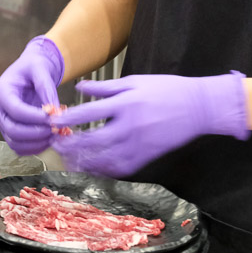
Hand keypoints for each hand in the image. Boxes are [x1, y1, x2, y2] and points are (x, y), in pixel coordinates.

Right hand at [0, 36, 64, 154]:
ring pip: (15, 142)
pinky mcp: (9, 131)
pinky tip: (50, 139)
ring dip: (37, 143)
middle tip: (57, 129)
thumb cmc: (34, 66)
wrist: (31, 71)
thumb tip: (54, 111)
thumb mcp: (41, 68)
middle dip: (37, 133)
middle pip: (12, 130)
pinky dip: (35, 147)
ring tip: (56, 134)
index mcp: (0, 91)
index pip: (15, 110)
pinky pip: (19, 147)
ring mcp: (1, 122)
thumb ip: (46, 88)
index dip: (35, 118)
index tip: (54, 118)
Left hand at [51, 73, 250, 177]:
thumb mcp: (135, 81)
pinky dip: (104, 170)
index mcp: (126, 103)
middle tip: (55, 144)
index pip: (89, 113)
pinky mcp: (147, 156)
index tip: (51, 121)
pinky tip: (91, 168)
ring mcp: (140, 144)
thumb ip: (106, 87)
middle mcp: (131, 126)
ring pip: (105, 158)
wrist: (200, 107)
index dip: (67, 119)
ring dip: (83, 161)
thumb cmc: (167, 89)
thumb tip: (80, 87)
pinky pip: (121, 168)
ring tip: (68, 160)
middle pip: (93, 139)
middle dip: (71, 144)